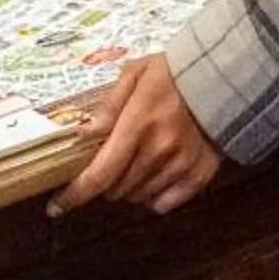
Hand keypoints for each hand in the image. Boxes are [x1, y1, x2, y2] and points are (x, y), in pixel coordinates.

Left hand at [53, 55, 221, 216]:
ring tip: (134, 162)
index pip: (100, 173)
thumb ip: (108, 106)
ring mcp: (180, 166)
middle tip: (109, 160)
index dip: (75, 195)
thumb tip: (82, 135)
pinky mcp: (199, 175)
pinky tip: (154, 176)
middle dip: (104, 181)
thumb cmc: (172, 72)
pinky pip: (164, 203)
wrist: (222, 76)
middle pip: (116, 190)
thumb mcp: (135, 75)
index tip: (56, 207)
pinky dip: (152, 197)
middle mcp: (158, 151)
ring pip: (138, 198)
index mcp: (137, 125)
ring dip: (127, 187)